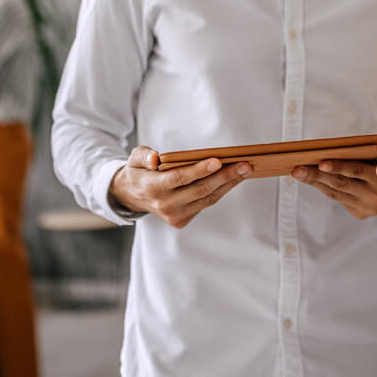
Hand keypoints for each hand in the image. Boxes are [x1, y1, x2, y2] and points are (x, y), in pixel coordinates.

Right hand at [109, 146, 249, 228]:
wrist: (131, 196)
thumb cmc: (139, 171)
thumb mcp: (134, 158)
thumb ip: (144, 156)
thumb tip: (155, 158)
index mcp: (152, 187)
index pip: (179, 178)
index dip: (199, 170)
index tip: (218, 161)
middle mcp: (164, 204)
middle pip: (200, 190)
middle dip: (225, 176)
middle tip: (245, 164)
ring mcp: (174, 215)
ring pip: (207, 198)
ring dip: (229, 184)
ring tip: (245, 169)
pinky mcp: (182, 220)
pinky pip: (206, 204)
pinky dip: (221, 191)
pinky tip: (234, 178)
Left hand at [292, 159, 376, 218]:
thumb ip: (366, 152)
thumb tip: (329, 148)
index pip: (357, 170)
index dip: (338, 166)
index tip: (320, 162)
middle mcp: (376, 194)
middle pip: (341, 183)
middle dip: (316, 176)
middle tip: (298, 169)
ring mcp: (368, 206)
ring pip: (336, 193)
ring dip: (315, 182)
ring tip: (298, 173)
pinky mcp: (361, 214)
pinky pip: (338, 199)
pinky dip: (323, 188)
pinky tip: (311, 180)